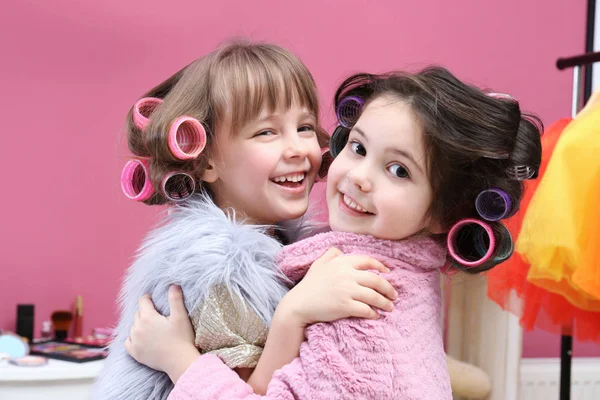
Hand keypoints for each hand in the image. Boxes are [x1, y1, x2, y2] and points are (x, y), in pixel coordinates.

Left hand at [125, 285, 199, 382]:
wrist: (179, 362)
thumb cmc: (182, 338)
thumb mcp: (180, 316)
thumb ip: (175, 299)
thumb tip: (173, 285)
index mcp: (148, 317)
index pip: (143, 301)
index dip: (148, 298)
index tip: (153, 298)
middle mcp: (137, 328)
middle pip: (138, 313)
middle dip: (145, 311)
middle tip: (156, 315)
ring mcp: (135, 341)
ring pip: (133, 326)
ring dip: (140, 324)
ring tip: (151, 327)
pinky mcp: (135, 353)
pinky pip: (128, 341)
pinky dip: (133, 337)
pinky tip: (140, 338)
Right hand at [278, 248, 397, 326]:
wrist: (298, 305)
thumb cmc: (308, 286)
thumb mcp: (318, 265)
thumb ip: (330, 254)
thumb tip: (340, 251)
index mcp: (341, 262)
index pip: (367, 261)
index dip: (381, 267)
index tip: (388, 273)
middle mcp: (346, 275)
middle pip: (375, 280)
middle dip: (388, 288)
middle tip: (394, 295)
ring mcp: (346, 290)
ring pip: (374, 296)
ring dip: (385, 302)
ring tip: (390, 307)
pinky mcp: (345, 306)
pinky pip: (366, 310)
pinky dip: (374, 313)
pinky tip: (377, 315)